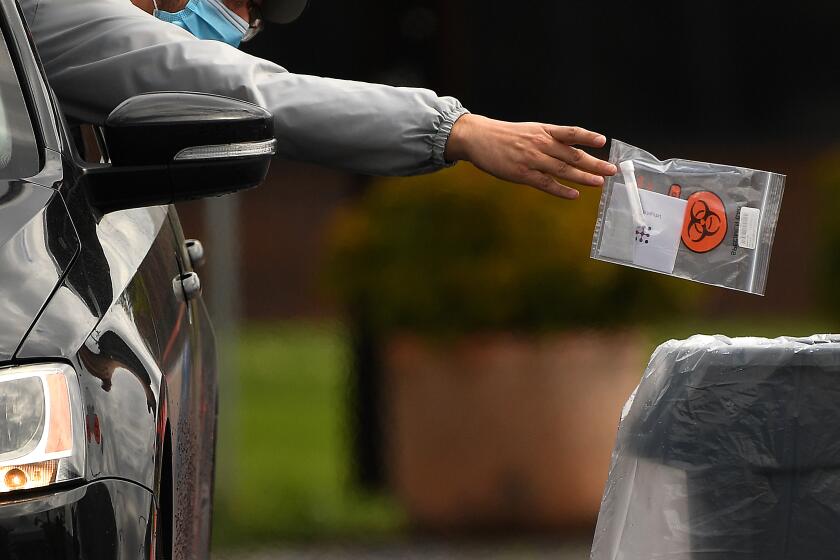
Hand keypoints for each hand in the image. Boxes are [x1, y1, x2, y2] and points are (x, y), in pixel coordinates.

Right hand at [444, 114, 616, 198]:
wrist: (478, 138)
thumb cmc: (504, 136)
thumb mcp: (529, 130)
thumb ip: (548, 139)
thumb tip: (570, 149)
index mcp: (543, 131)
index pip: (571, 133)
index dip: (587, 136)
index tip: (603, 141)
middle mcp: (541, 144)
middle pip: (573, 154)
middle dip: (594, 162)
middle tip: (612, 170)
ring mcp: (532, 160)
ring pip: (563, 170)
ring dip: (583, 177)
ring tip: (599, 183)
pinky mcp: (522, 174)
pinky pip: (546, 184)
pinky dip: (561, 190)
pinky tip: (574, 195)